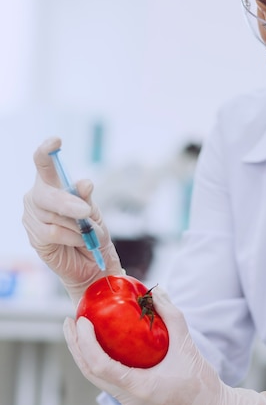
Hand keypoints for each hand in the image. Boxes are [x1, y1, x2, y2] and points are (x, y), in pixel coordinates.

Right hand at [22, 137, 121, 303]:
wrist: (93, 264)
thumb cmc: (93, 233)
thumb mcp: (94, 213)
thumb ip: (86, 199)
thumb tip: (84, 184)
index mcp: (53, 185)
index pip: (44, 164)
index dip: (46, 152)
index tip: (56, 141)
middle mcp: (38, 198)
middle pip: (47, 194)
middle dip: (68, 203)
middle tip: (86, 213)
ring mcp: (33, 218)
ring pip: (53, 217)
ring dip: (77, 227)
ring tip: (86, 234)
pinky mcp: (35, 237)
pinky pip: (53, 233)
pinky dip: (71, 238)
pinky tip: (78, 242)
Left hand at [64, 286, 265, 404]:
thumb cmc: (202, 384)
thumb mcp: (187, 346)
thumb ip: (172, 317)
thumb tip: (156, 292)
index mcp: (138, 388)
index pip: (99, 366)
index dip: (85, 343)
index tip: (81, 321)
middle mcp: (128, 399)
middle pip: (90, 373)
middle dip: (76, 346)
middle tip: (70, 321)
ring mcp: (129, 402)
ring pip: (96, 378)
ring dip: (84, 354)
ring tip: (80, 330)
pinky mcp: (133, 399)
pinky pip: (108, 379)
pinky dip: (99, 360)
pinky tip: (102, 344)